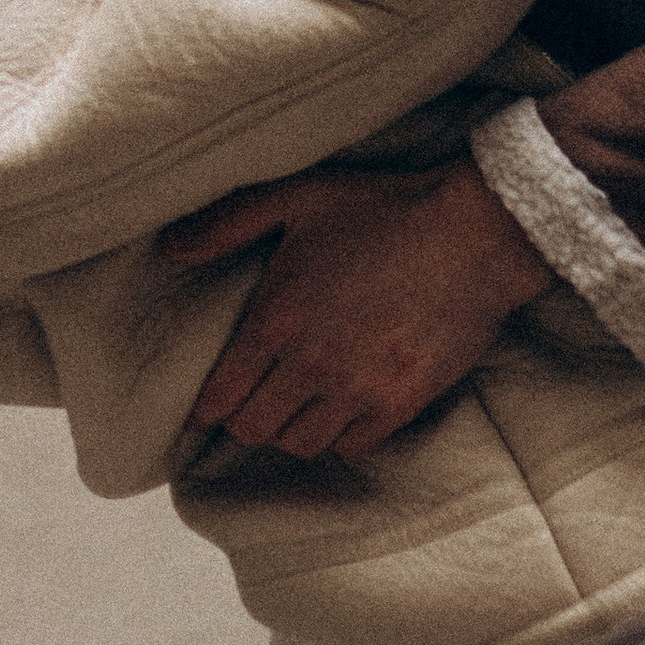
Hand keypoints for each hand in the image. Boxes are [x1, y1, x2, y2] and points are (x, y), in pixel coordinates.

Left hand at [169, 160, 550, 460]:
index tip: (202, 409)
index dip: (204, 408)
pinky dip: (336, 436)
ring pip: (299, 445)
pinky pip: (350, 447)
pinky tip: (337, 411)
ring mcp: (358, 391)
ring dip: (287, 431)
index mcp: (275, 320)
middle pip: (252, 429)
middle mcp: (310, 366)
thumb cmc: (383, 209)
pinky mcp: (401, 405)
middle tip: (248, 404)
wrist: (476, 234)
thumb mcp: (297, 197)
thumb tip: (169, 247)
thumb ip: (227, 223)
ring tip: (291, 409)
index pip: (218, 396)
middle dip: (242, 419)